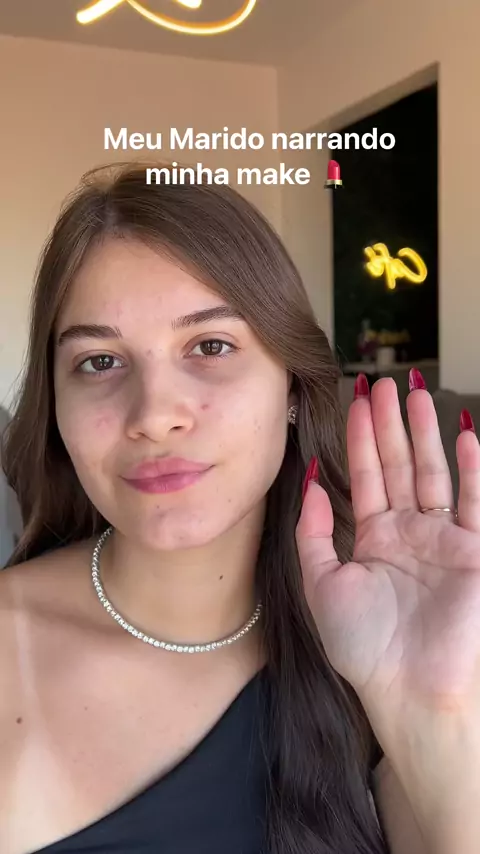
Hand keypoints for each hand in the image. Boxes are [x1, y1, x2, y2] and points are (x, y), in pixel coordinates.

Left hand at [296, 373, 479, 755]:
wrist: (409, 690)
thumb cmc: (364, 646)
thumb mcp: (322, 584)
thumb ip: (313, 533)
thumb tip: (311, 482)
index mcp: (375, 540)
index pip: (368, 476)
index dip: (361, 437)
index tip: (354, 399)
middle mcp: (410, 534)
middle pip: (400, 465)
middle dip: (390, 424)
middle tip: (382, 383)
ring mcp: (444, 540)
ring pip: (434, 472)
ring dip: (425, 433)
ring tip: (416, 392)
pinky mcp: (475, 551)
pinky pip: (474, 501)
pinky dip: (472, 467)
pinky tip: (463, 433)